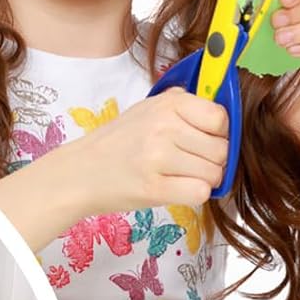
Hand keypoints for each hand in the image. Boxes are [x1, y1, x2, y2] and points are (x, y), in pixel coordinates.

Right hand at [68, 87, 228, 212]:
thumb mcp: (147, 110)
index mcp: (167, 104)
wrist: (78, 173)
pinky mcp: (154, 188)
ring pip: (213, 174)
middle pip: (221, 150)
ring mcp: (159, 158)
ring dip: (202, 181)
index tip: (205, 142)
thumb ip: (182, 106)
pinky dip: (193, 195)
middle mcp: (164, 127)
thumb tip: (220, 116)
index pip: (220, 119)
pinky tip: (176, 190)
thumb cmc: (115, 144)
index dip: (219, 134)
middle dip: (212, 162)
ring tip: (178, 177)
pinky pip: (199, 193)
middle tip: (188, 165)